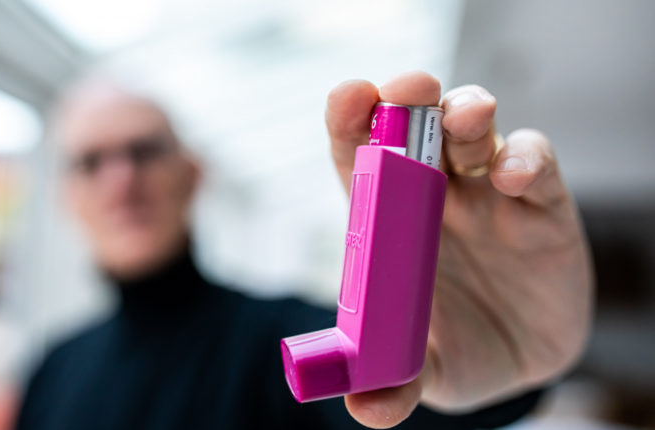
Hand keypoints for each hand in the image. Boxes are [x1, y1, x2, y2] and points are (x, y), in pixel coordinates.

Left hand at [326, 71, 593, 427]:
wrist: (518, 361)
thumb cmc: (454, 348)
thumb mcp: (422, 370)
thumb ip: (392, 384)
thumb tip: (365, 410)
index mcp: (389, 219)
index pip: (361, 157)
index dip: (352, 123)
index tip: (349, 98)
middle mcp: (434, 193)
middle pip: (418, 125)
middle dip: (411, 97)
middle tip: (407, 88)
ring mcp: (488, 194)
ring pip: (477, 130)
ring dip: (468, 112)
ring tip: (465, 117)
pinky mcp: (541, 206)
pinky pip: (536, 163)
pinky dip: (526, 158)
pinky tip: (514, 176)